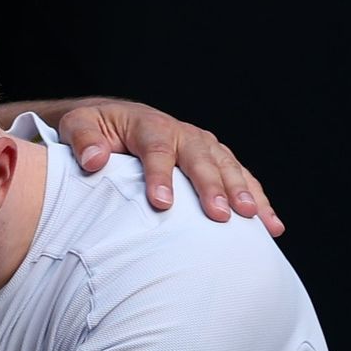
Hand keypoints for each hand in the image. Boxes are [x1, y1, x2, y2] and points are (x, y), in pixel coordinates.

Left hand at [56, 99, 283, 235]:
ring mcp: (202, 147)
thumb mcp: (78, 128)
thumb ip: (83, 140)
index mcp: (148, 126)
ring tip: (256, 221)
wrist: (113, 124)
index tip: (162, 204)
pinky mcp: (214, 161)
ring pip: (228, 167)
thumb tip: (94, 160)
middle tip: (220, 217)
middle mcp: (181, 133)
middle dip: (213, 188)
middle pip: (201, 159)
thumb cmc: (94, 133)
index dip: (160, 175)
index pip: (156, 150)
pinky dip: (259, 200)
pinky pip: (241, 178)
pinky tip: (272, 226)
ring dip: (243, 193)